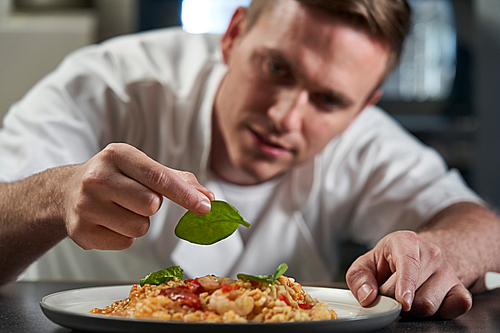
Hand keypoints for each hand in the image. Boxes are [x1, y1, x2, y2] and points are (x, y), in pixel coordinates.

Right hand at [63, 143, 214, 250]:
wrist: (66, 191)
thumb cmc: (115, 177)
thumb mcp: (141, 167)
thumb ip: (176, 180)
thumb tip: (208, 197)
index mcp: (117, 154)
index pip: (159, 177)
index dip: (185, 195)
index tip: (205, 207)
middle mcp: (97, 177)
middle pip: (151, 205)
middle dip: (152, 206)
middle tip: (135, 197)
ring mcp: (86, 205)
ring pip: (140, 227)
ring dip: (139, 222)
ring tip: (120, 210)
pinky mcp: (81, 231)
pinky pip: (125, 243)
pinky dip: (124, 236)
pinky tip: (109, 222)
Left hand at [345, 230, 471, 318]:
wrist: (418, 257)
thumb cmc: (389, 260)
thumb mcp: (366, 263)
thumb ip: (358, 278)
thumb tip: (368, 297)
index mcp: (406, 242)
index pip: (409, 262)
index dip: (406, 284)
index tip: (403, 301)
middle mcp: (432, 254)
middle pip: (416, 293)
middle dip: (396, 302)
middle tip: (389, 294)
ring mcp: (448, 271)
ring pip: (431, 305)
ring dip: (414, 310)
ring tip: (407, 296)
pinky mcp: (460, 288)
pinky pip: (456, 307)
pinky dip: (440, 313)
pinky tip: (426, 300)